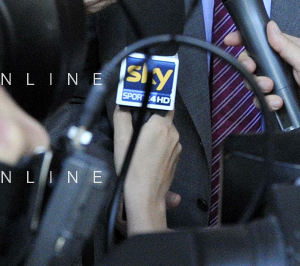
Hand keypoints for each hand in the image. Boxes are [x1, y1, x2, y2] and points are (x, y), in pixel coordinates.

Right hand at [113, 108, 180, 234]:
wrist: (145, 197)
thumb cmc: (131, 166)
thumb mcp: (121, 140)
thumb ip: (121, 117)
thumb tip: (122, 104)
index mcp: (161, 124)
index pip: (160, 103)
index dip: (150, 103)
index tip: (140, 107)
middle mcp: (173, 132)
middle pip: (163, 117)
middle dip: (151, 120)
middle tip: (136, 128)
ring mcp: (177, 147)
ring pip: (166, 132)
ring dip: (156, 134)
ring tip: (140, 145)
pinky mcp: (177, 159)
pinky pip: (169, 145)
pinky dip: (160, 146)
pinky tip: (148, 157)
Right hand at [225, 21, 299, 129]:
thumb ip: (287, 47)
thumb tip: (270, 28)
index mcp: (291, 50)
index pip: (264, 39)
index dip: (246, 38)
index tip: (231, 40)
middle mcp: (282, 66)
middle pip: (254, 60)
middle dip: (249, 65)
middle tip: (252, 69)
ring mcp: (279, 83)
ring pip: (254, 81)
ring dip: (259, 85)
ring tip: (271, 88)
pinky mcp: (277, 100)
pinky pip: (261, 99)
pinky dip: (266, 102)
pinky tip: (278, 103)